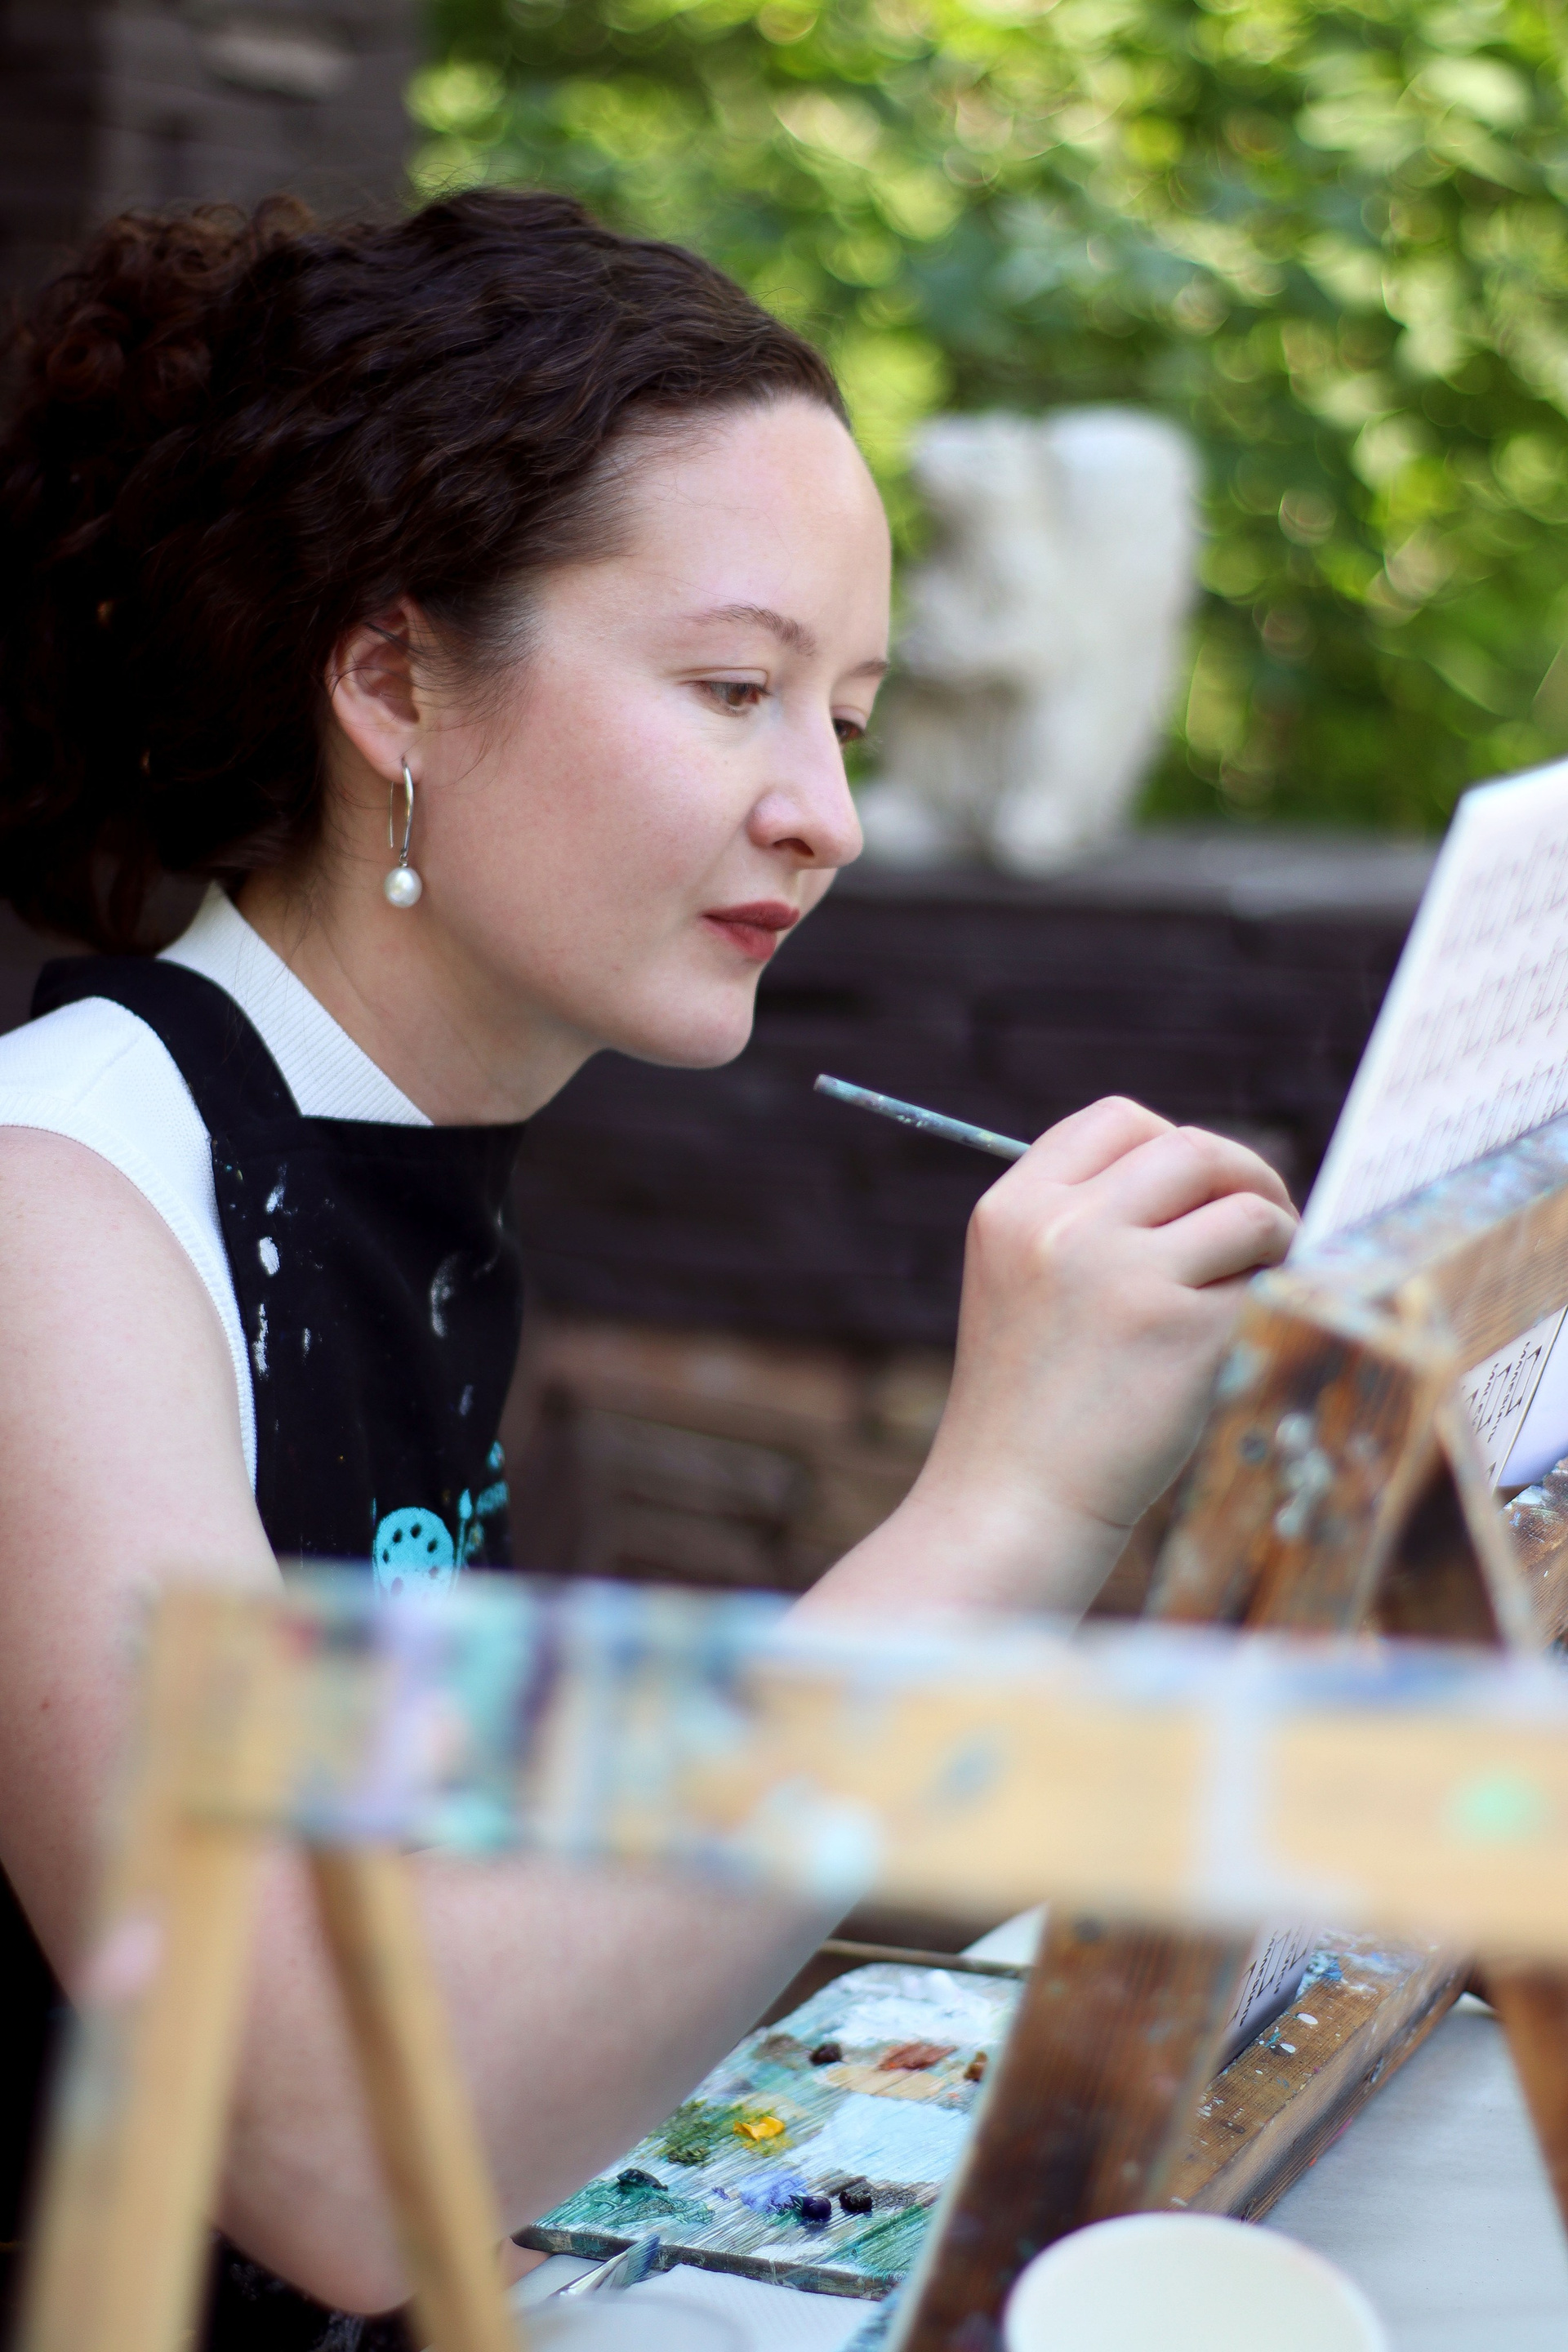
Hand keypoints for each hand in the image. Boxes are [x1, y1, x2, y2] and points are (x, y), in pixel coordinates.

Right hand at [902, 1097, 1297, 1610]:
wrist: (1012, 1501)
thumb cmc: (1029, 1400)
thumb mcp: (1022, 1281)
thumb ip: (1088, 1218)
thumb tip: (1212, 1174)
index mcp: (1014, 1207)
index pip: (1117, 1121)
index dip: (1173, 1146)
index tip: (1198, 1189)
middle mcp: (1064, 1228)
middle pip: (1191, 1149)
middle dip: (1246, 1177)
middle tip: (1267, 1224)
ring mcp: (1123, 1276)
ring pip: (1245, 1209)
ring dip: (1275, 1238)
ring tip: (1268, 1277)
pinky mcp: (1182, 1331)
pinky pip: (1264, 1286)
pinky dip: (1274, 1304)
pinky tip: (1250, 1334)